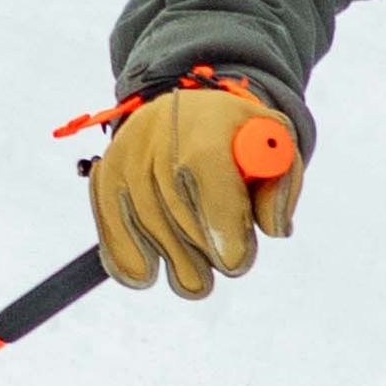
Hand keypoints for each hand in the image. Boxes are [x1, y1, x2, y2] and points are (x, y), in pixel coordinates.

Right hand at [92, 75, 302, 292]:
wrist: (185, 111)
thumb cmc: (234, 134)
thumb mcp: (272, 144)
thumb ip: (281, 185)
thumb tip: (273, 229)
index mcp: (204, 129)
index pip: (210, 188)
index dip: (225, 231)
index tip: (235, 258)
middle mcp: (157, 142)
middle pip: (180, 218)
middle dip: (209, 252)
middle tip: (230, 263)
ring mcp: (125, 162)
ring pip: (150, 233)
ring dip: (178, 264)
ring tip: (199, 274)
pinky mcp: (105, 182)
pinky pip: (113, 233)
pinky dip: (133, 263)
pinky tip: (151, 272)